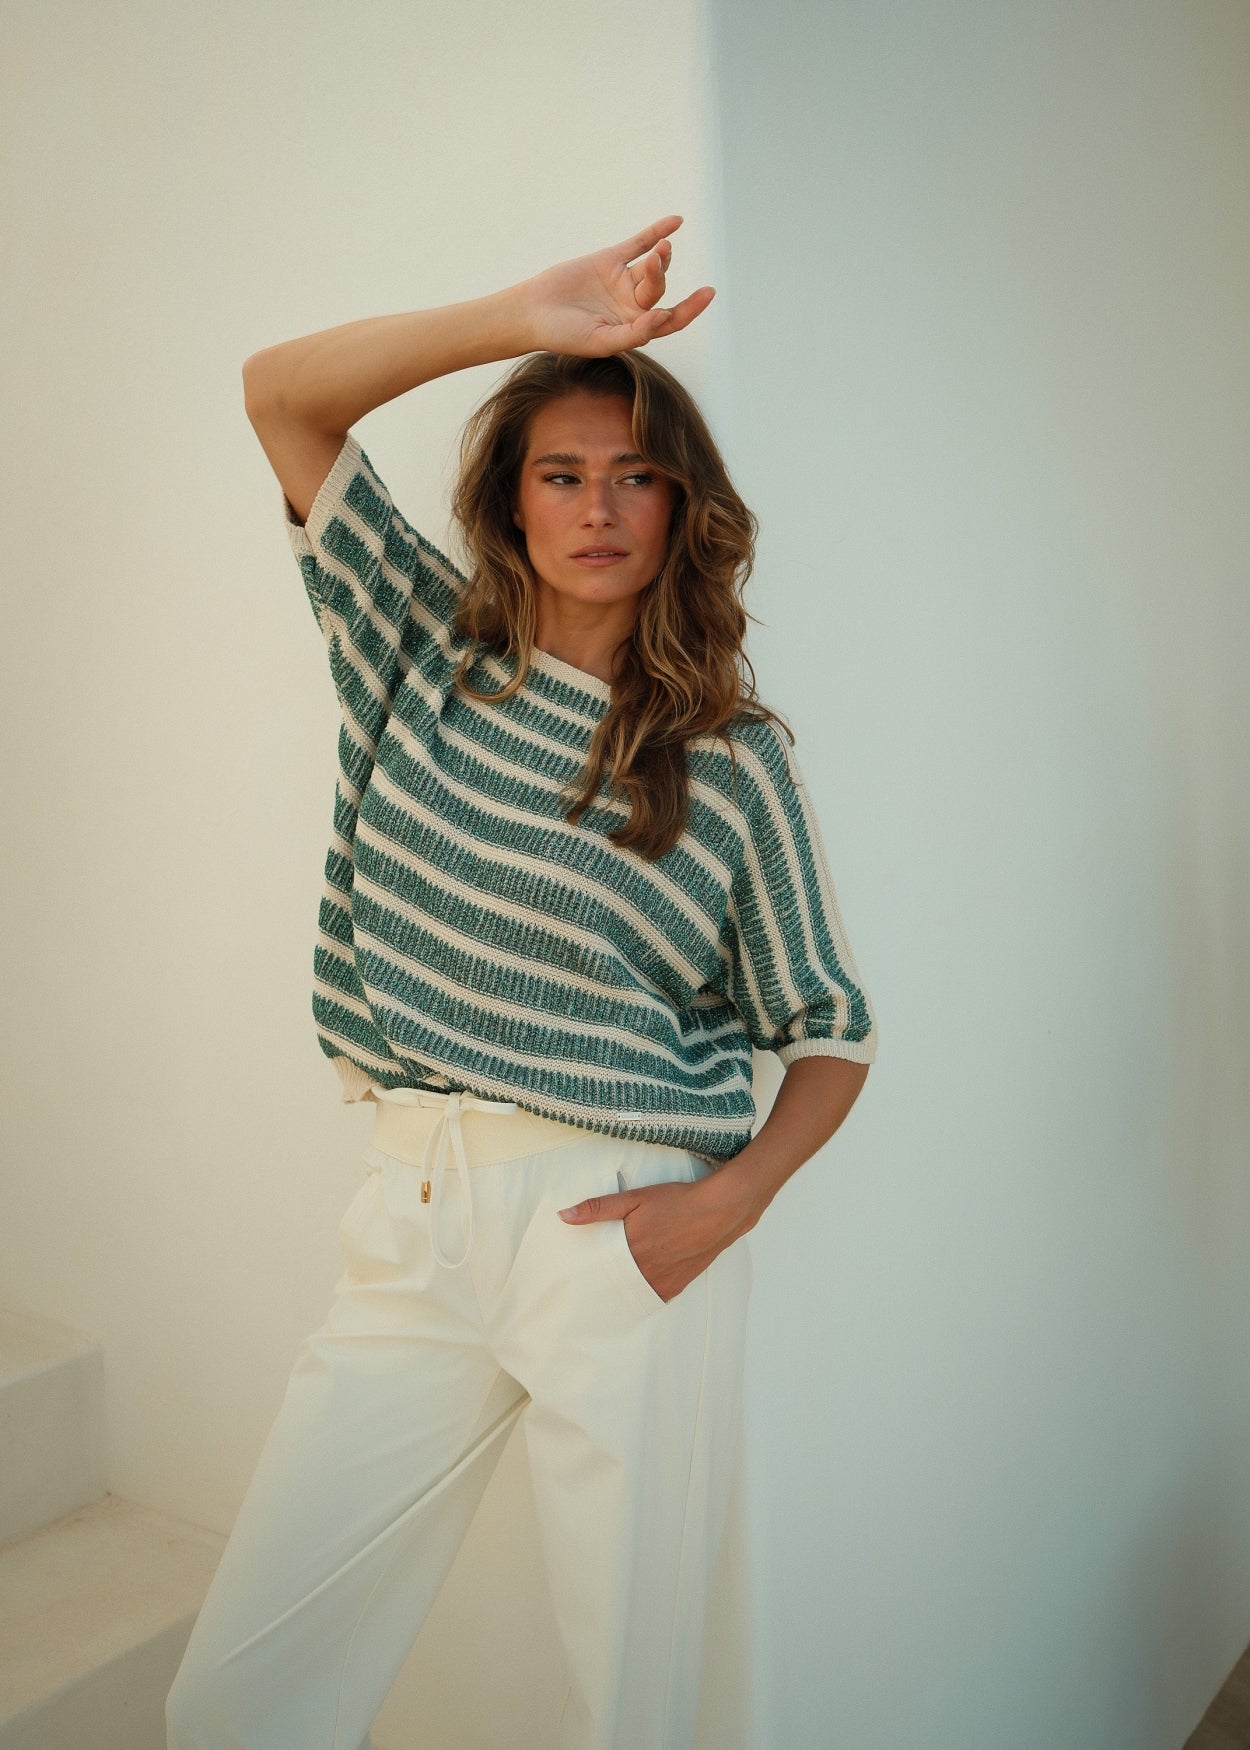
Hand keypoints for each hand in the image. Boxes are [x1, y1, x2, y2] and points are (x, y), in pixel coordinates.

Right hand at [517, 215, 714, 357]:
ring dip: (660, 257)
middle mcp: (632, 306)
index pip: (670, 320)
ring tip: (661, 250)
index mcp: (634, 329)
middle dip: (658, 276)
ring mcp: (622, 281)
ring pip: (650, 266)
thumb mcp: (601, 341)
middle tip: (653, 263)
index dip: (689, 309)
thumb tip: (663, 318)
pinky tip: (676, 221)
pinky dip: (656, 232)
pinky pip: (638, 243)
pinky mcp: (610, 260)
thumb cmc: (564, 335)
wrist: (532, 313)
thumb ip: (633, 334)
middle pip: (658, 289)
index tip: (707, 293)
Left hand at [558, 1168, 756, 1301]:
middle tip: (587, 1288)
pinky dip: (645, 1292)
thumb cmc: (677, 1201)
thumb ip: (598, 1208)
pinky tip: (639, 1286)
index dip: (585, 1276)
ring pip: (635, 1293)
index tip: (572, 1280)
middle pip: (615, 1286)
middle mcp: (646, 1271)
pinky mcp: (679, 1283)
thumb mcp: (634, 1198)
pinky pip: (656, 1295)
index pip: (599, 1272)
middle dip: (602, 1287)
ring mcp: (664, 1280)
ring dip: (624, 1291)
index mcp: (631, 1251)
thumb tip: (564, 1215)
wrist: (720, 1210)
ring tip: (611, 1289)